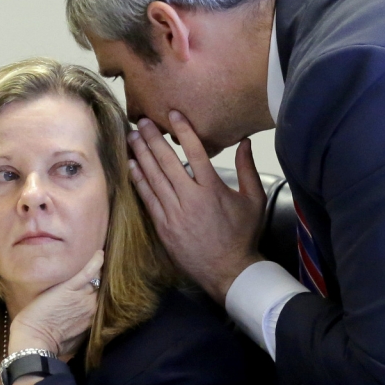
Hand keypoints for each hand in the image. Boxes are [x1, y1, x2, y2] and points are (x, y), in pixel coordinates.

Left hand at [8, 250, 103, 356]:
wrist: (35, 342)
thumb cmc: (52, 345)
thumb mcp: (76, 339)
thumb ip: (85, 326)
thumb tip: (86, 323)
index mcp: (96, 320)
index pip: (106, 301)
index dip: (104, 293)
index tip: (105, 287)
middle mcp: (94, 307)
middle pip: (103, 288)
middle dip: (105, 281)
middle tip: (106, 271)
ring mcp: (84, 297)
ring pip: (97, 279)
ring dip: (99, 271)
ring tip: (102, 259)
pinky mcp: (70, 288)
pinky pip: (88, 272)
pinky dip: (94, 262)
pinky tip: (100, 253)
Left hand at [127, 111, 265, 304]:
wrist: (228, 271)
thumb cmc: (242, 235)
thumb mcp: (254, 200)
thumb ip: (248, 169)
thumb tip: (244, 142)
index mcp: (212, 189)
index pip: (195, 152)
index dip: (183, 131)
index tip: (171, 114)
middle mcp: (190, 198)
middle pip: (167, 162)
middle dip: (152, 139)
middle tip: (141, 121)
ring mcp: (174, 213)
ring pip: (154, 178)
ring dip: (141, 156)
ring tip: (132, 137)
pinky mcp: (163, 226)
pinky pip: (148, 199)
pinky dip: (139, 181)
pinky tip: (131, 166)